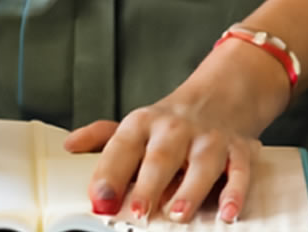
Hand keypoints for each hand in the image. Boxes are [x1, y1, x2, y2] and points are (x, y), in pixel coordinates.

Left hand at [64, 101, 261, 224]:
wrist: (221, 93)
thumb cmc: (171, 122)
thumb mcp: (136, 124)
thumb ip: (102, 138)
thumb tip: (68, 147)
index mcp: (144, 123)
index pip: (122, 145)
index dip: (109, 172)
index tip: (99, 197)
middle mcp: (175, 129)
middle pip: (161, 155)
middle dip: (149, 184)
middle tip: (138, 214)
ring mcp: (208, 138)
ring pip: (201, 162)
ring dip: (190, 189)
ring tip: (176, 214)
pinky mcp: (237, 149)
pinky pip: (238, 170)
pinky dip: (235, 191)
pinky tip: (228, 212)